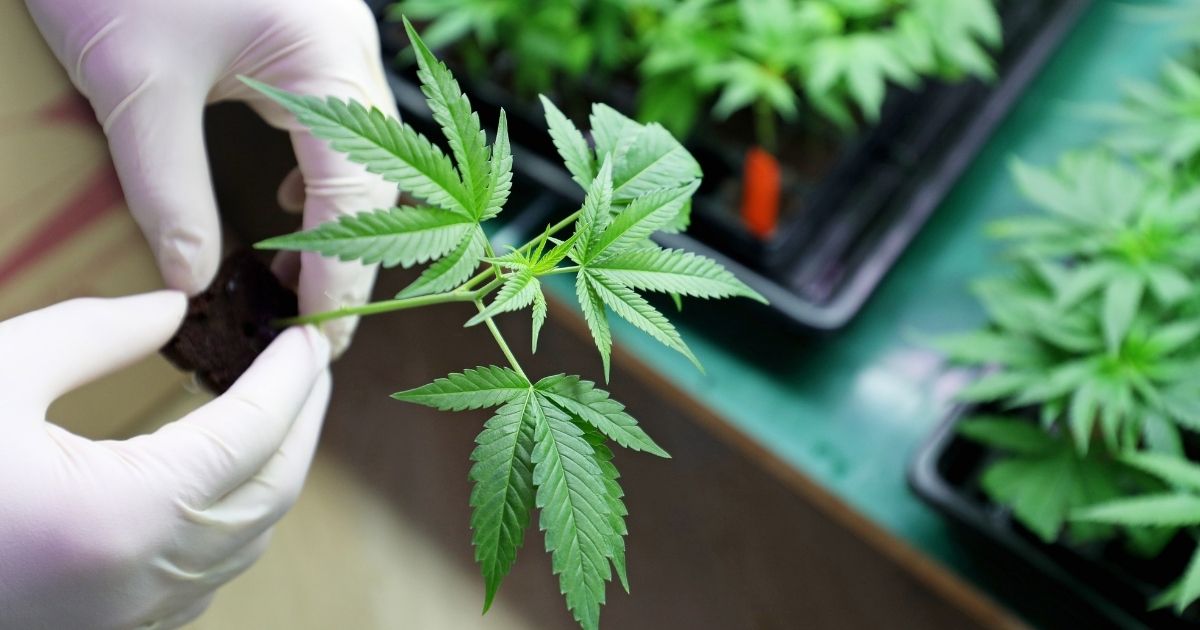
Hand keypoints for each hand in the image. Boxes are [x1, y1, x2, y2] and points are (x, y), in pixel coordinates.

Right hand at [0, 291, 330, 628]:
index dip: (291, 379)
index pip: (253, 434)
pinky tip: (220, 482)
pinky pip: (205, 577)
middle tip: (310, 364)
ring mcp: (128, 621)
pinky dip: (233, 522)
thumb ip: (92, 336)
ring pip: (246, 542)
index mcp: (126, 515)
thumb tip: (173, 310)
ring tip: (277, 410)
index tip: (311, 334)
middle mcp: (144, 580)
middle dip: (302, 423)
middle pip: (270, 492)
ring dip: (274, 473)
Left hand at [23, 0, 399, 354]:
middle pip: (383, 179)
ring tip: (302, 274)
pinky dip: (325, 172)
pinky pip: (344, 119)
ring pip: (370, 152)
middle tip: (314, 320)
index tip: (323, 338)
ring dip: (344, 216)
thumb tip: (191, 280)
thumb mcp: (136, 87)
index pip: (356, 197)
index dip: (344, 276)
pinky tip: (287, 196)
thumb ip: (168, 191)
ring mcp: (336, 38)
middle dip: (355, 254)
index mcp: (324, 64)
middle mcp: (349, 53)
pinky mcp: (310, 33)